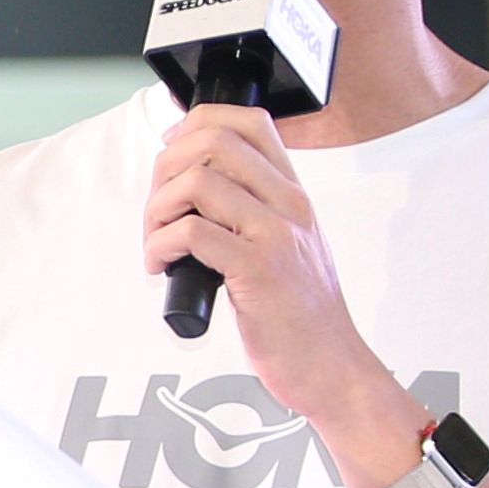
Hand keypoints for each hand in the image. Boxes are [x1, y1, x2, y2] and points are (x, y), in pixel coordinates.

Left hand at [145, 105, 407, 453]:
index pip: (249, 122)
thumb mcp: (288, 247)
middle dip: (164, 169)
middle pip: (213, 141)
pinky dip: (159, 246)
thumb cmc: (301, 314)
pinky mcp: (258, 271)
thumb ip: (252, 212)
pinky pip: (191, 233)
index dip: (197, 123)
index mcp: (293, 195)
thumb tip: (191, 188)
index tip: (171, 152)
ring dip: (156, 211)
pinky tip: (162, 266)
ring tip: (156, 243)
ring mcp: (275, 236)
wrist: (332, 365)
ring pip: (197, 183)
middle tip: (158, 210)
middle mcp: (288, 206)